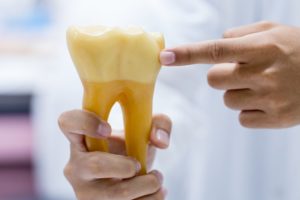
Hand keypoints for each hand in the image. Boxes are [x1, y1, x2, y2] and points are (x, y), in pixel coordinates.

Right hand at [58, 109, 171, 199]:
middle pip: (94, 166)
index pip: (68, 122)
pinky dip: (150, 199)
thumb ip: (159, 123)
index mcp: (82, 140)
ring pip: (116, 194)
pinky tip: (155, 193)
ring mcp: (85, 192)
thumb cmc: (131, 152)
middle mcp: (77, 167)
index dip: (85, 122)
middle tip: (138, 165)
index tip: (108, 129)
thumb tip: (160, 140)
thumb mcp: (143, 133)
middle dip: (126, 165)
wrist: (128, 181)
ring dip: (147, 185)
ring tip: (156, 179)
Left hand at [160, 21, 299, 127]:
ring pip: (227, 100)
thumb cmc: (299, 50)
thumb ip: (242, 34)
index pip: (215, 51)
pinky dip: (250, 110)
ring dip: (237, 93)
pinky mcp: (276, 119)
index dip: (187, 54)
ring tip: (261, 85)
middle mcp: (263, 73)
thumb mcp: (274, 31)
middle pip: (214, 80)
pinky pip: (242, 118)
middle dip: (221, 75)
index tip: (165, 56)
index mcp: (261, 48)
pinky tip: (268, 100)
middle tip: (243, 71)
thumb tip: (219, 40)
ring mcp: (270, 99)